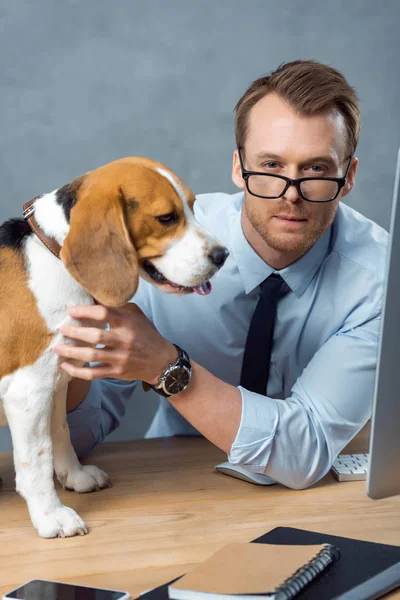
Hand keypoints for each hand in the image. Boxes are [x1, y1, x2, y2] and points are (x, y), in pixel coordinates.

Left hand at [53, 303, 176, 383]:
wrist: (161, 361)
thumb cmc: (146, 334)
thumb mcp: (136, 315)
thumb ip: (117, 307)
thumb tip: (93, 299)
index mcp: (128, 323)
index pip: (105, 313)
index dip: (85, 310)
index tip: (71, 310)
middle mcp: (124, 340)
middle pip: (96, 335)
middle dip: (75, 331)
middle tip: (62, 328)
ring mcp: (120, 358)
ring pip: (92, 355)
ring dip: (71, 351)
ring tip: (57, 347)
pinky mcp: (116, 372)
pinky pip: (94, 373)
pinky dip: (78, 371)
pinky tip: (65, 366)